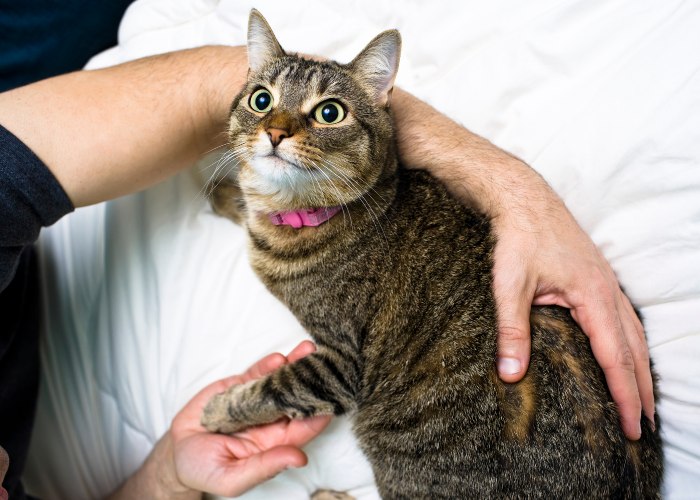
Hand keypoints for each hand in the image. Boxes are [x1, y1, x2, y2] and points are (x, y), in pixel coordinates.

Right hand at [109, 341, 330, 498]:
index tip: (333, 399)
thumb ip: (265, 468)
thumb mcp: (232, 478)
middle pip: (298, 398)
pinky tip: (280, 358)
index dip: (319, 413)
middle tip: (328, 365)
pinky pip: (258, 373)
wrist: (176, 452)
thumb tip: (300, 458)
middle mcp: (271, 421)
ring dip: (296, 366)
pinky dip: (269, 365)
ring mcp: (257, 401)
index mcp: (275, 444)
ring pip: (281, 382)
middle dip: (313, 382)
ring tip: (309, 350)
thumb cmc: (205, 471)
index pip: (304, 428)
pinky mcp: (239, 386)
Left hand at [389, 88, 653, 440]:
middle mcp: (608, 291)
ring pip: (634, 333)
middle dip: (640, 390)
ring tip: (642, 398)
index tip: (632, 428)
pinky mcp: (596, 276)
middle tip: (646, 427)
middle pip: (634, 350)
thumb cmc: (517, 240)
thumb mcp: (510, 287)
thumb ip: (512, 331)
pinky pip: (624, 317)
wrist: (523, 199)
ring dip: (640, 367)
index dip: (624, 396)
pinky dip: (630, 343)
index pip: (615, 358)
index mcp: (592, 297)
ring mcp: (606, 282)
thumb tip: (511, 375)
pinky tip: (624, 351)